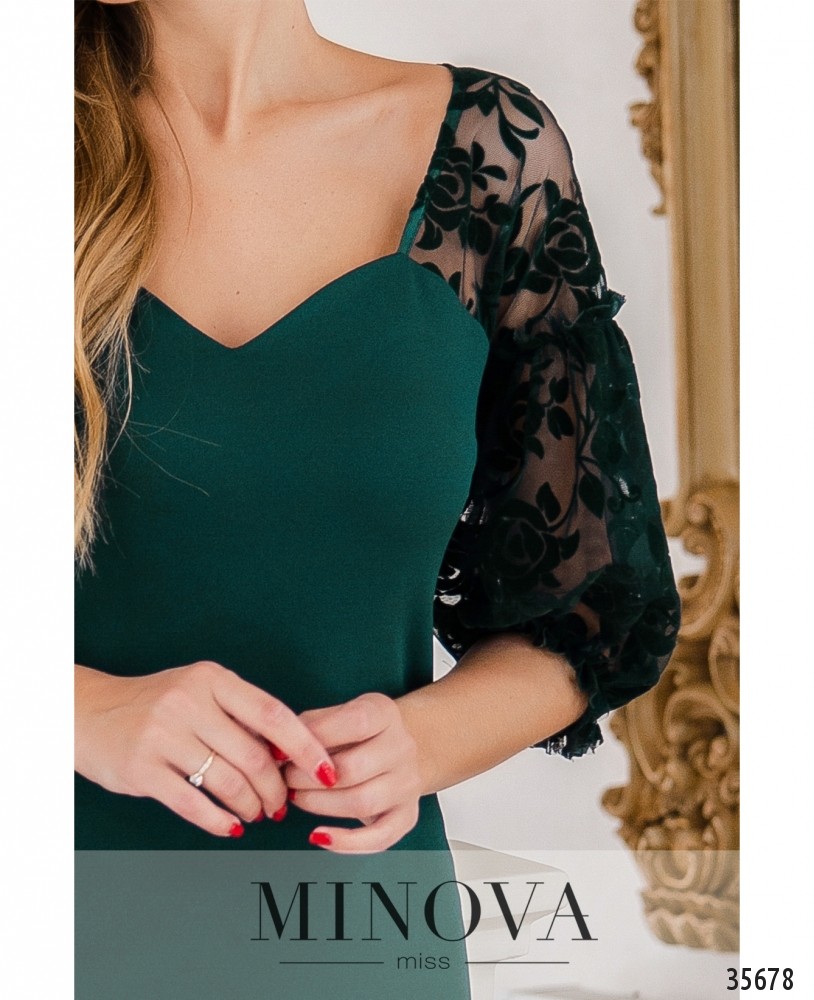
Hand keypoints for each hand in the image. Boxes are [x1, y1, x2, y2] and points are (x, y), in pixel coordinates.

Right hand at [74, 661, 337, 837]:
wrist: (86, 712)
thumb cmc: (155, 703)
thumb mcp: (199, 691)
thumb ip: (239, 713)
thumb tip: (290, 751)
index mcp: (212, 680)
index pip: (273, 715)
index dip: (306, 747)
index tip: (326, 771)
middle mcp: (188, 703)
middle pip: (254, 756)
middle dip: (276, 789)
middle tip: (281, 805)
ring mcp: (163, 735)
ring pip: (228, 783)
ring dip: (251, 808)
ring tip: (256, 815)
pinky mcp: (142, 769)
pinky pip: (193, 804)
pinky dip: (219, 821)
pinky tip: (231, 827)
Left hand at [280, 692, 422, 853]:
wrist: (405, 748)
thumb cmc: (356, 733)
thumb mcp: (338, 715)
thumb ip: (309, 727)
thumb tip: (274, 751)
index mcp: (385, 713)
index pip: (355, 723)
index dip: (315, 738)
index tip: (282, 750)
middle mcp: (403, 747)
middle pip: (354, 769)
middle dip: (308, 778)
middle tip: (285, 779)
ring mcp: (408, 784)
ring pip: (363, 803)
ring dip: (320, 805)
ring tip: (296, 799)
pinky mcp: (408, 815)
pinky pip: (380, 837)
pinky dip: (347, 843)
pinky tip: (319, 836)